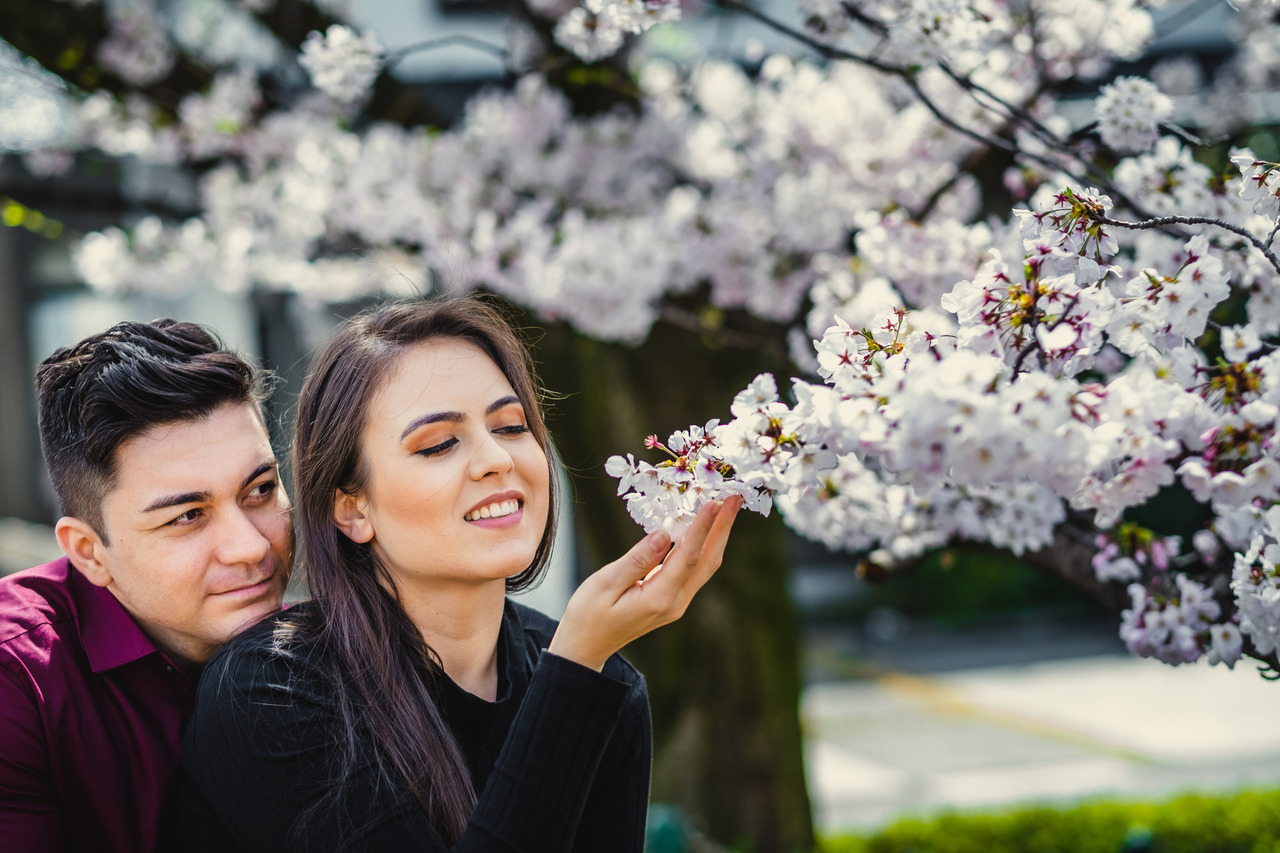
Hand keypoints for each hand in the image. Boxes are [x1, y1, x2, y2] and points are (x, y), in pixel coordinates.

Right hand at [547, 495, 742, 670]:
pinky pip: (694, 569)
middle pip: (708, 561)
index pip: (688, 557)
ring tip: (726, 507)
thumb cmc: (587, 615)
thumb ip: (637, 559)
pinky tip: (705, 528)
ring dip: (718, 535)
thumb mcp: (605, 583)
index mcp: (659, 598)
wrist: (585, 647)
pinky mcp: (672, 600)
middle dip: (723, 527)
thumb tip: (663, 534)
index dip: (703, 527)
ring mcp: (677, 603)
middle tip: (736, 497)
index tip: (715, 502)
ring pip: (705, 565)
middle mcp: (675, 603)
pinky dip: (703, 546)